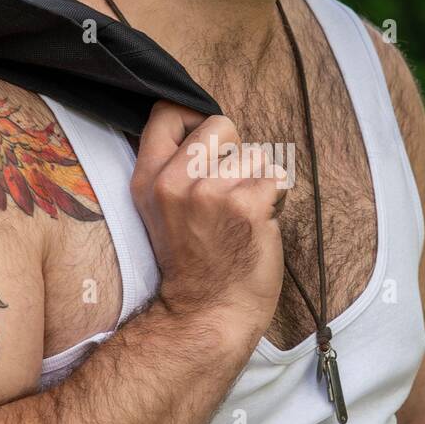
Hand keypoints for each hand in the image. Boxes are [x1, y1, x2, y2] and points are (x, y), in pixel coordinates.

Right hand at [130, 100, 286, 345]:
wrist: (209, 312)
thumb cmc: (193, 262)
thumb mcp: (159, 210)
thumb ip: (171, 167)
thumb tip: (203, 126)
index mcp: (148, 178)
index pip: (168, 111)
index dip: (194, 119)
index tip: (206, 146)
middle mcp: (175, 181)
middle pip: (219, 123)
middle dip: (234, 150)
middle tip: (228, 190)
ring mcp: (211, 192)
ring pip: (254, 153)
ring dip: (256, 180)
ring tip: (241, 215)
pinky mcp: (247, 205)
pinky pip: (276, 177)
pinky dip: (275, 199)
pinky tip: (258, 223)